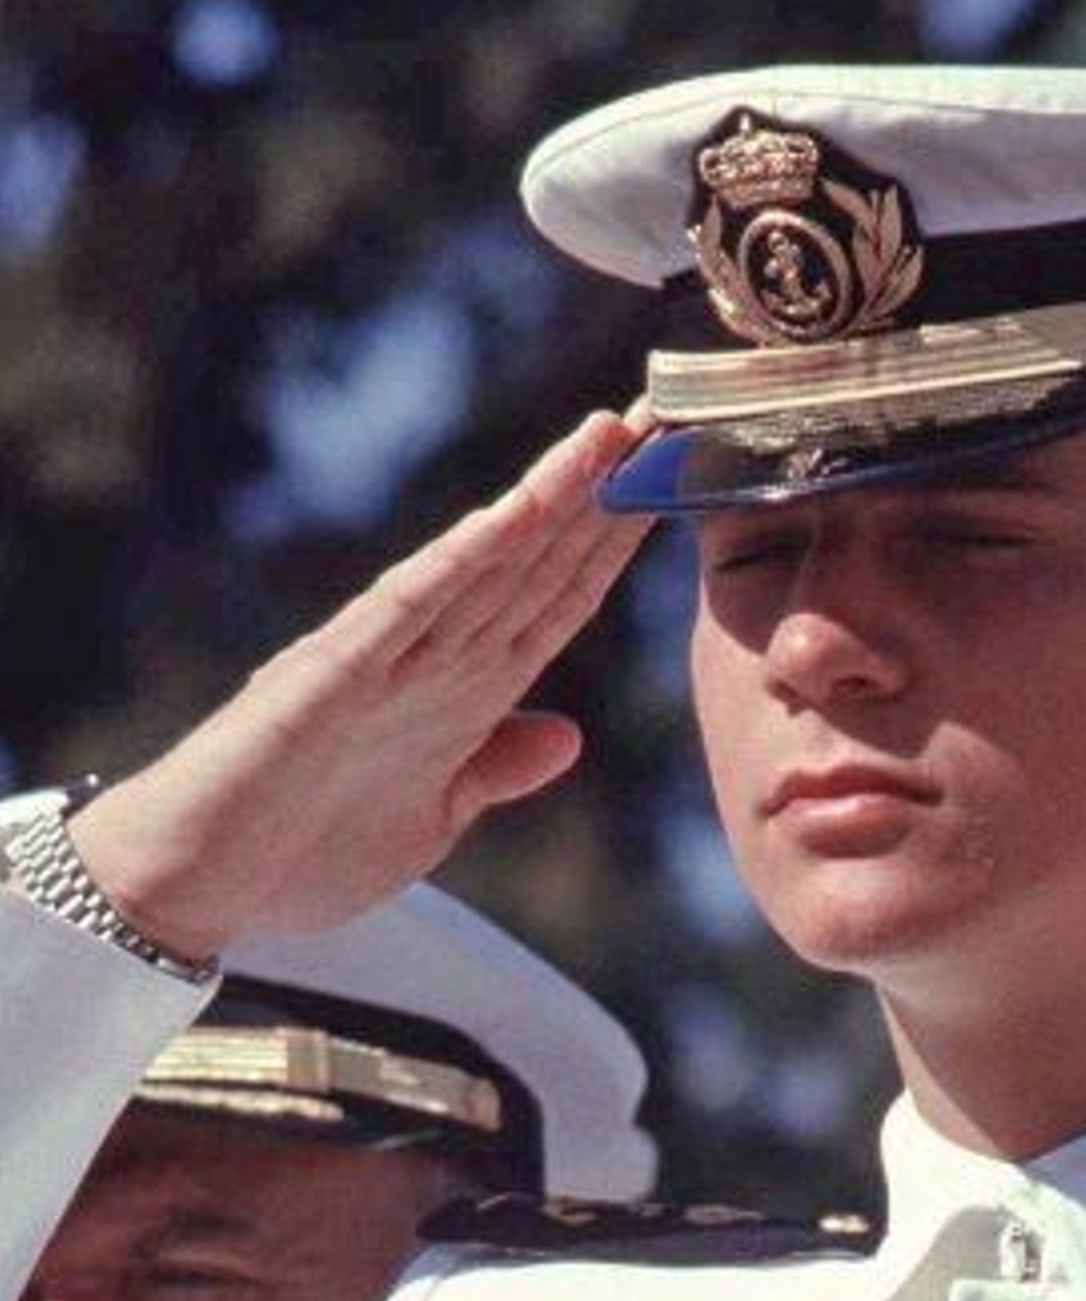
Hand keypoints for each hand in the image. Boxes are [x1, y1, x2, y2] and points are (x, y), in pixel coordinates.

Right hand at [71, 410, 652, 956]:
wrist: (201, 885)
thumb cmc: (302, 852)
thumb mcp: (433, 819)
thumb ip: (493, 771)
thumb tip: (567, 735)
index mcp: (462, 696)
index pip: (556, 602)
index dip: (615, 547)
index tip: (670, 485)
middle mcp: (431, 660)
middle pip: (537, 564)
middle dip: (602, 497)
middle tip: (666, 415)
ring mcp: (383, 658)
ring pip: (487, 564)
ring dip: (551, 500)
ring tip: (610, 432)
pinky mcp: (334, 671)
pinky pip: (412, 604)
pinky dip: (466, 557)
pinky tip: (519, 511)